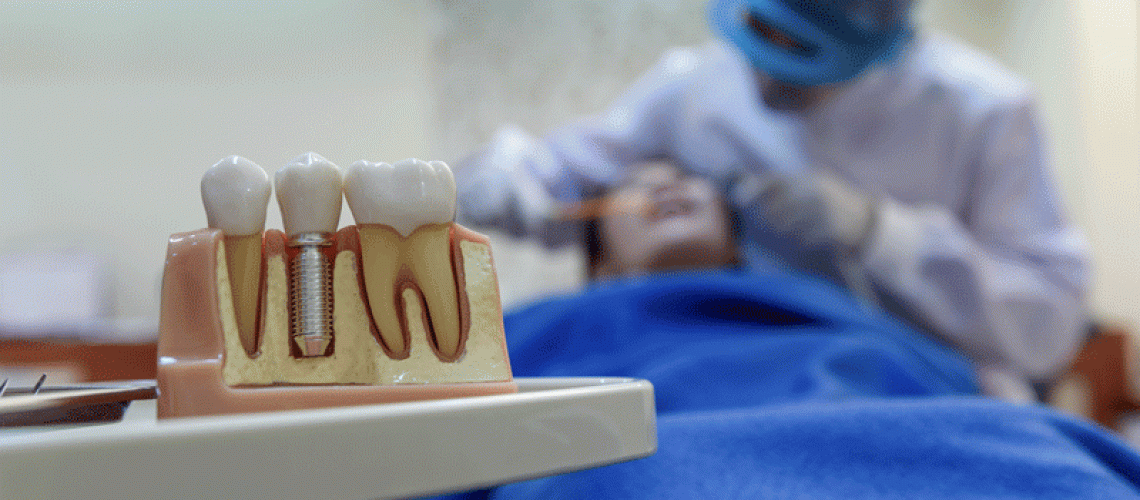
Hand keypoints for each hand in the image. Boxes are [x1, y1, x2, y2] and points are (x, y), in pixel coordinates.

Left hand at [730, 171, 878, 252]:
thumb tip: (746, 191)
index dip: (755, 188)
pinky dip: (804, 240)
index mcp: (809, 179)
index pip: (776, 180)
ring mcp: (824, 210)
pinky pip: (803, 238)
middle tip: (778, 222)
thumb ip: (786, 188)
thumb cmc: (831, 203)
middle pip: (775, 209)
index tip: (740, 198)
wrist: (865, 219)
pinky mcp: (831, 228)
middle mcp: (816, 191)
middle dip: (773, 218)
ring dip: (789, 230)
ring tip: (801, 227)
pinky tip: (814, 235)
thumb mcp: (813, 187)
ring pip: (787, 226)